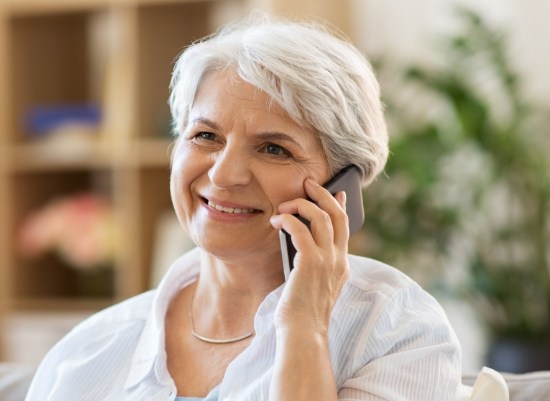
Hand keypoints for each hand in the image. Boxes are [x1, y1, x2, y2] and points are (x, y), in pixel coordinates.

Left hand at [269, 178, 349, 336]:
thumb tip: (301, 240)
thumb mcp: (313, 284)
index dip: (340, 206)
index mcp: (341, 265)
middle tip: (308, 183)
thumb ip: (314, 264)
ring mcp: (327, 261)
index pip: (345, 227)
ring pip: (321, 217)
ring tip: (285, 205)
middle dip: (323, 194)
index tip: (337, 193)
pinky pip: (300, 229)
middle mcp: (338, 260)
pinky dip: (288, 220)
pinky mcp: (311, 263)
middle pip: (337, 215)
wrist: (302, 333)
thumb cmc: (302, 312)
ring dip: (301, 205)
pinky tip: (276, 221)